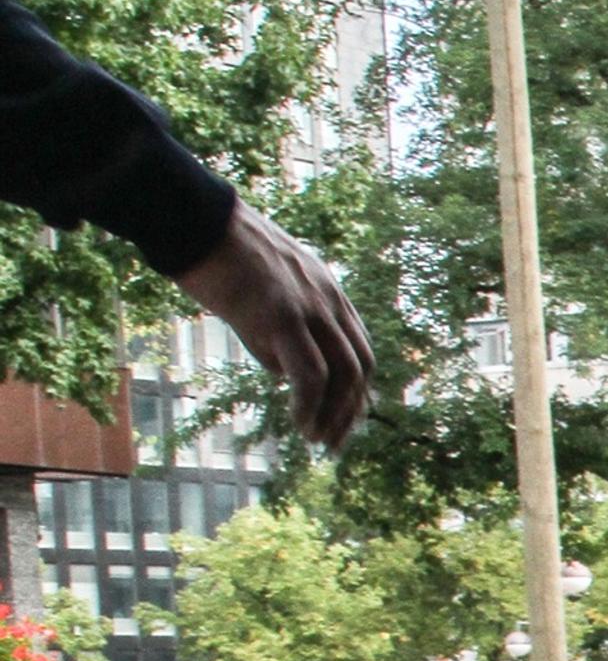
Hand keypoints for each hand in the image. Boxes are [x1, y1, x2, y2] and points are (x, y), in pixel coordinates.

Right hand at [174, 205, 371, 449]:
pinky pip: (311, 373)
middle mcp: (329, 300)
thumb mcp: (263, 292)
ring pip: (343, 374)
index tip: (346, 419)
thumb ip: (279, 330)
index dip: (357, 389)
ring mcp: (309, 307)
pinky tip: (299, 422)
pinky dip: (310, 404)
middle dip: (351, 410)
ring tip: (315, 440)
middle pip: (360, 366)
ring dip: (333, 415)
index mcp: (329, 291)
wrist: (194, 218)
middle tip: (333, 442)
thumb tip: (283, 373)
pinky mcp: (282, 316)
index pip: (359, 348)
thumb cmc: (217, 253)